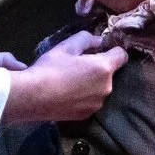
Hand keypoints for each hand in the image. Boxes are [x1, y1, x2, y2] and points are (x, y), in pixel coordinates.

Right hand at [2, 40, 126, 122]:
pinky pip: (90, 101)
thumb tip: (99, 41)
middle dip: (98, 67)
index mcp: (104, 68)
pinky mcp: (87, 115)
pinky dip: (84, 96)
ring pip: (100, 88)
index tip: (99, 50)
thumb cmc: (50, 68)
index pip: (122, 55)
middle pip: (109, 73)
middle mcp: (106, 88)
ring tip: (70, 81)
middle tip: (77, 65)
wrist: (32, 97)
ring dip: (91, 83)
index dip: (112, 50)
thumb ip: (87, 39)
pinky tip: (67, 94)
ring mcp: (97, 104)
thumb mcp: (67, 46)